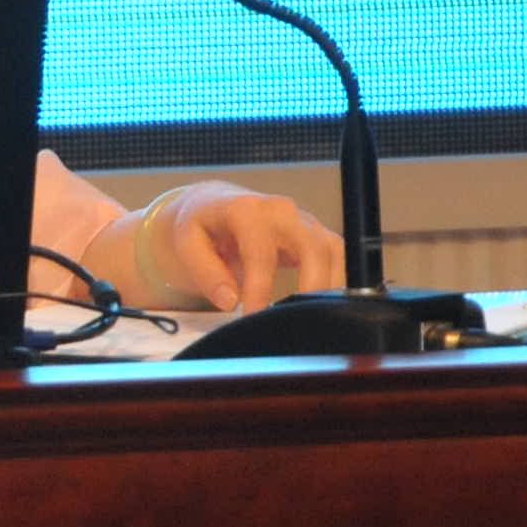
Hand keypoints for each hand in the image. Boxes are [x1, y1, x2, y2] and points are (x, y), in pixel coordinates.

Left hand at [149, 183, 343, 311]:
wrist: (214, 205)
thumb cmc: (201, 225)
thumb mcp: (187, 243)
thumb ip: (205, 271)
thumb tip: (230, 300)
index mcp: (246, 210)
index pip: (261, 251)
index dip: (259, 287)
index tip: (254, 316)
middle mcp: (282, 211)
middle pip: (312, 246)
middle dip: (310, 286)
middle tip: (294, 321)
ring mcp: (304, 221)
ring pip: (333, 251)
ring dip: (330, 287)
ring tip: (312, 319)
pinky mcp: (317, 234)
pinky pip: (340, 256)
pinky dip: (338, 281)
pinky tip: (323, 307)